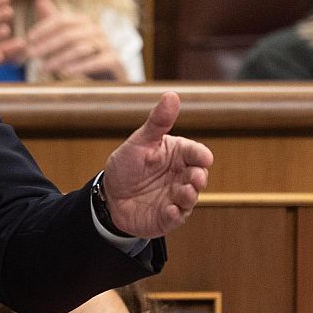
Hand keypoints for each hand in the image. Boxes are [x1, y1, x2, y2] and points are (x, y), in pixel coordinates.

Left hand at [26, 0, 127, 80]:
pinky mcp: (114, 60)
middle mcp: (96, 29)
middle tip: (31, 55)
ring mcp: (107, 44)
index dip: (44, 28)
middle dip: (47, 45)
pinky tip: (65, 73)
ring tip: (43, 68)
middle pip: (68, 34)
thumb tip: (39, 0)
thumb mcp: (66, 37)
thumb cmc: (82, 55)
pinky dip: (80, 67)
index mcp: (84, 22)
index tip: (29, 38)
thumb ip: (54, 21)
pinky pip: (96, 62)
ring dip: (59, 59)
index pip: (62, 20)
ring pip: (80, 48)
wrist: (109, 74)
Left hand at [102, 92, 212, 237]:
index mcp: (178, 156)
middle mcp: (182, 176)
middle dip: (199, 177)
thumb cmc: (127, 166)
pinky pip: (177, 217)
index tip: (203, 158)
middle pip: (199, 176)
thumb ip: (157, 122)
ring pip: (191, 198)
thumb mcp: (139, 142)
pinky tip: (170, 211)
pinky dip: (175, 214)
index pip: (197, 154)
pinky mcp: (168, 217)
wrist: (108, 196)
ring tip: (183, 193)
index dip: (201, 156)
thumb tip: (172, 95)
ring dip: (189, 195)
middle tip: (195, 177)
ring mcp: (176, 198)